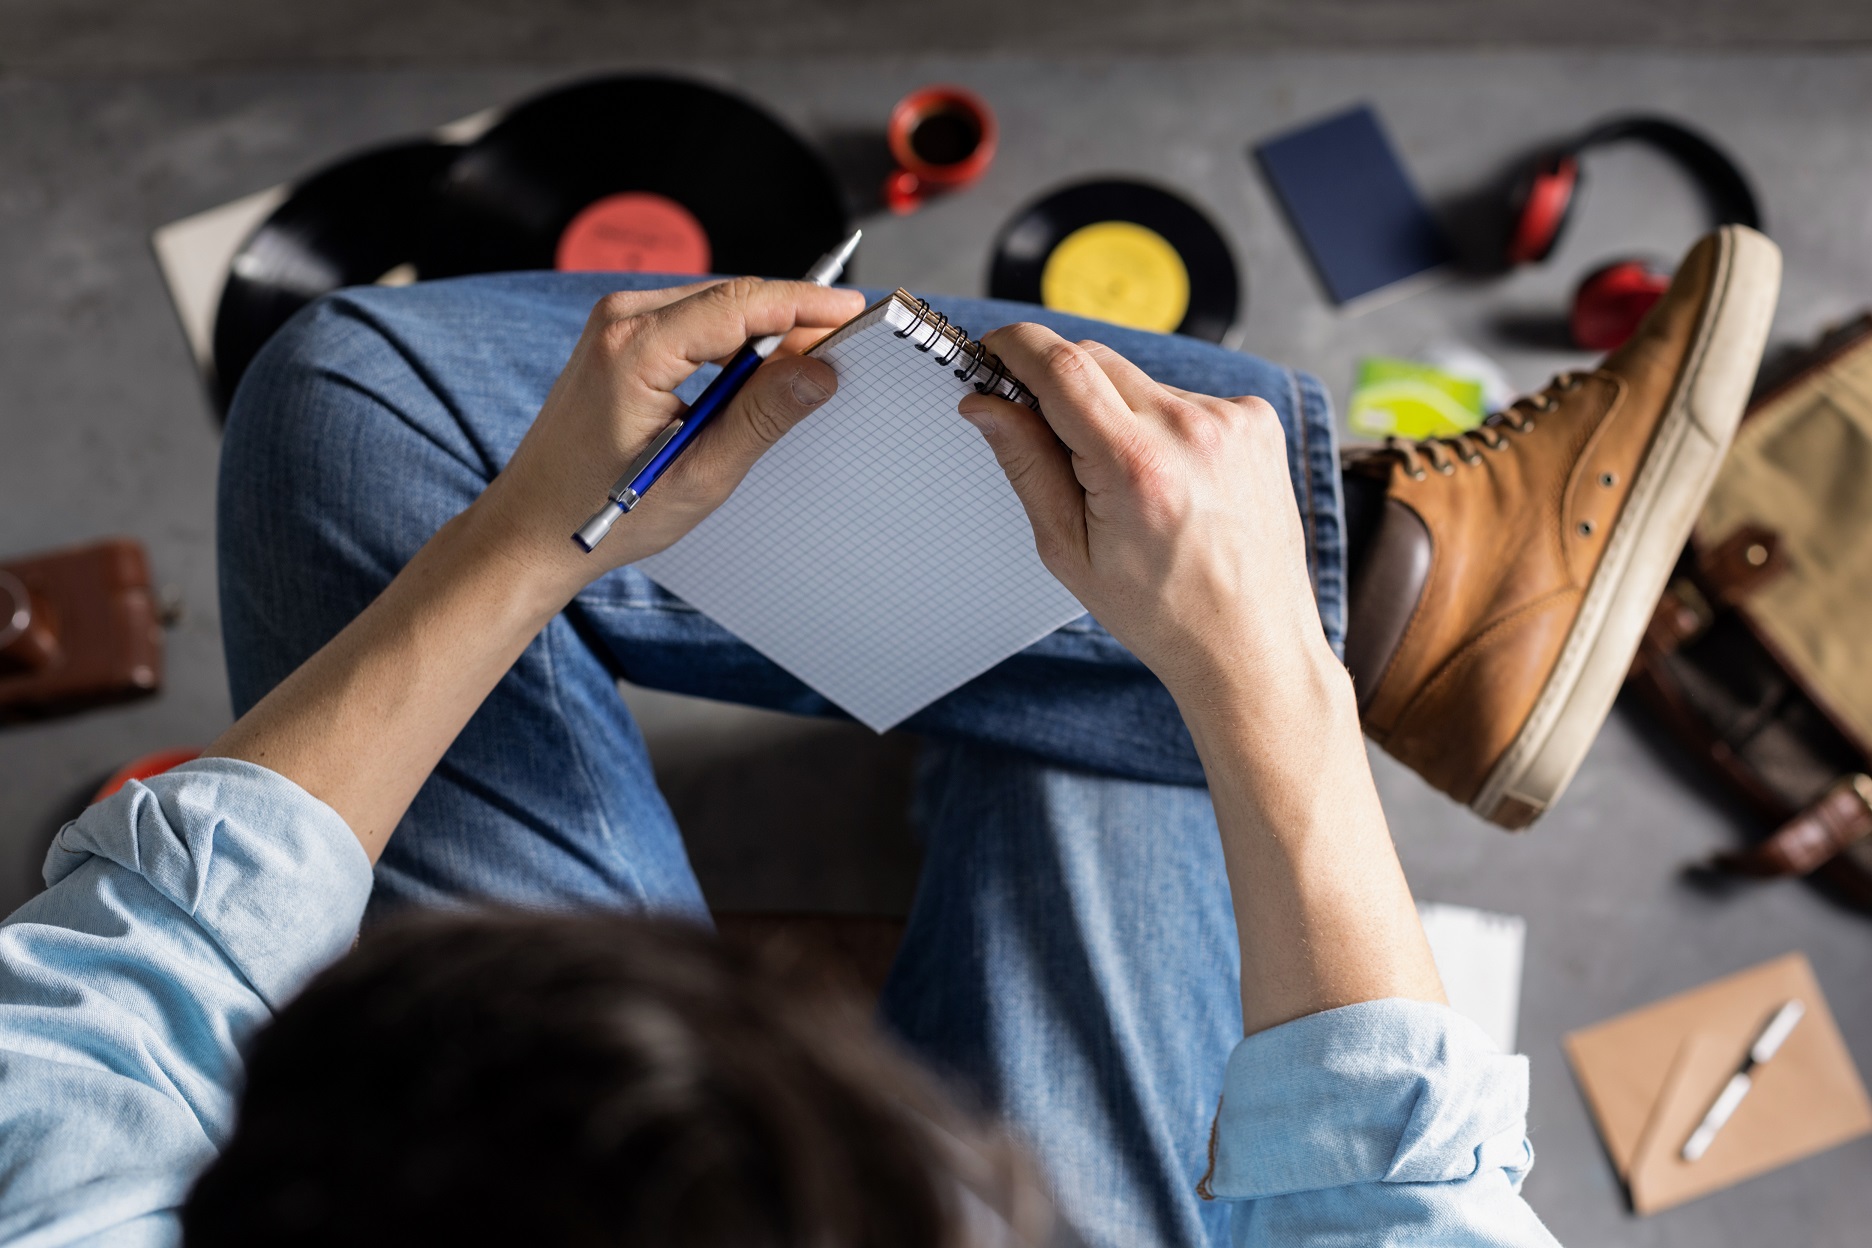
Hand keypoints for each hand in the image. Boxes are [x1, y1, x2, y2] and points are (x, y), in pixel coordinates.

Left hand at [470, 277, 866, 606]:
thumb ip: (761, 417)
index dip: (805, 304)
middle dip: (792, 320)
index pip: (740, 304)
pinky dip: (733, 343)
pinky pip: (694, 323)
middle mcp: (620, 320)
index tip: (853, 313)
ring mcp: (615, 324)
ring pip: (716, 309)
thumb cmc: (600, 510)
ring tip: (807, 370)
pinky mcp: (619, 337)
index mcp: (634, 348)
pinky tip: (758, 376)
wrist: (533, 524)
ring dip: (764, 334)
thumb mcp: (698, 474)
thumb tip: (817, 372)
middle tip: (844, 351)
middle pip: (732, 299)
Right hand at [957, 325, 1335, 709]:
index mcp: (1136, 467)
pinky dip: (1162, 425)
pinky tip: (1172, 481)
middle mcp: (1191, 431)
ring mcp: (1233, 420)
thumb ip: (1025, 464)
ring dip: (1115, 411)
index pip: (1060, 365)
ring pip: (1138, 380)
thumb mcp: (1068, 549)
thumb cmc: (1162, 611)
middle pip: (1095, 359)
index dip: (1015, 347)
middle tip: (1051, 440)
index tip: (992, 354)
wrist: (1251, 642)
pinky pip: (1183, 396)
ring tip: (1129, 485)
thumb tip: (985, 405)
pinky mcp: (1257, 418)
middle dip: (1059, 386)